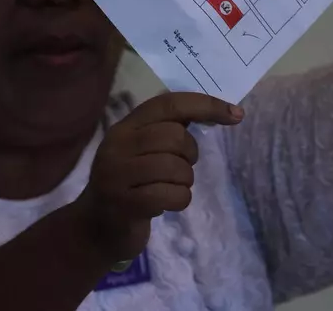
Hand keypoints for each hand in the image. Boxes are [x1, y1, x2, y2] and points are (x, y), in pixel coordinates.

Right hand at [72, 92, 243, 262]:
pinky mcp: (125, 203)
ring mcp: (117, 174)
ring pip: (175, 167)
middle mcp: (118, 144)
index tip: (236, 114)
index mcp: (125, 126)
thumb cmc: (129, 185)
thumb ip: (167, 129)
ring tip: (169, 188)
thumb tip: (213, 109)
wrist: (96, 229)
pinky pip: (170, 195)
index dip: (205, 105)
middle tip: (180, 168)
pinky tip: (165, 204)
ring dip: (184, 182)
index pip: (168, 104)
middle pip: (174, 136)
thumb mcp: (140, 151)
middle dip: (190, 155)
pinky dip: (179, 200)